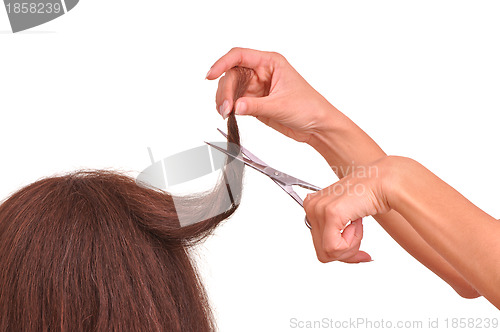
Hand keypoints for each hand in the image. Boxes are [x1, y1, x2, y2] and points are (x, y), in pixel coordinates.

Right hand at [206, 48, 336, 143]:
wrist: (317, 126)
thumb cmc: (309, 108)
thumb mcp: (280, 105)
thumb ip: (255, 106)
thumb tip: (235, 106)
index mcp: (271, 62)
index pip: (239, 56)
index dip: (222, 63)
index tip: (211, 75)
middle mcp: (262, 72)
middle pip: (232, 74)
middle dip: (226, 90)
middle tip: (225, 107)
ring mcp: (257, 87)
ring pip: (231, 88)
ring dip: (225, 100)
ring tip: (226, 113)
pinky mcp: (255, 101)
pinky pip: (236, 101)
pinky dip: (229, 108)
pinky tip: (229, 115)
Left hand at [303, 156, 393, 262]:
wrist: (385, 181)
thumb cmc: (371, 195)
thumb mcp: (346, 217)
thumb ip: (337, 233)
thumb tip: (340, 256)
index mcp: (312, 205)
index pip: (318, 244)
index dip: (341, 254)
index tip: (360, 253)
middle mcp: (311, 206)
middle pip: (322, 252)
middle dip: (346, 252)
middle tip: (360, 237)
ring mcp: (319, 209)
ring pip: (329, 252)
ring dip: (351, 244)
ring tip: (358, 223)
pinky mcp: (330, 214)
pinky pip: (335, 247)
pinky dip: (352, 242)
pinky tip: (358, 222)